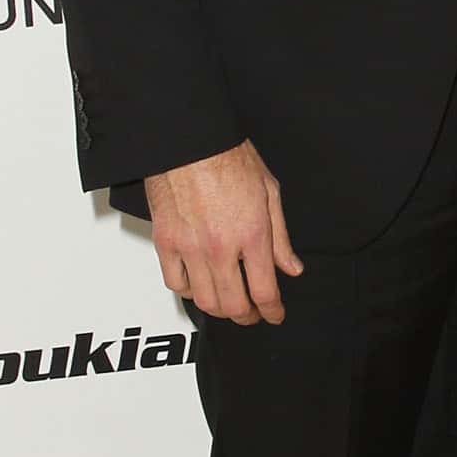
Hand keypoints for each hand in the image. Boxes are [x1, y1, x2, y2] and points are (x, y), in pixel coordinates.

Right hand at [145, 141, 301, 323]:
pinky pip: (175, 282)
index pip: (265, 291)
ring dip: (220, 309)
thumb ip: (281, 237)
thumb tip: (291, 267)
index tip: (275, 314)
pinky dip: (189, 291)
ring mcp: (190, 247)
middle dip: (247, 316)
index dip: (272, 310)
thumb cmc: (227, 156)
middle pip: (234, 305)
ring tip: (228, 302)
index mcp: (252, 234)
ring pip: (204, 301)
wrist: (188, 140)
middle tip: (253, 313)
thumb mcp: (269, 192)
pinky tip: (199, 285)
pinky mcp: (165, 242)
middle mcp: (220, 246)